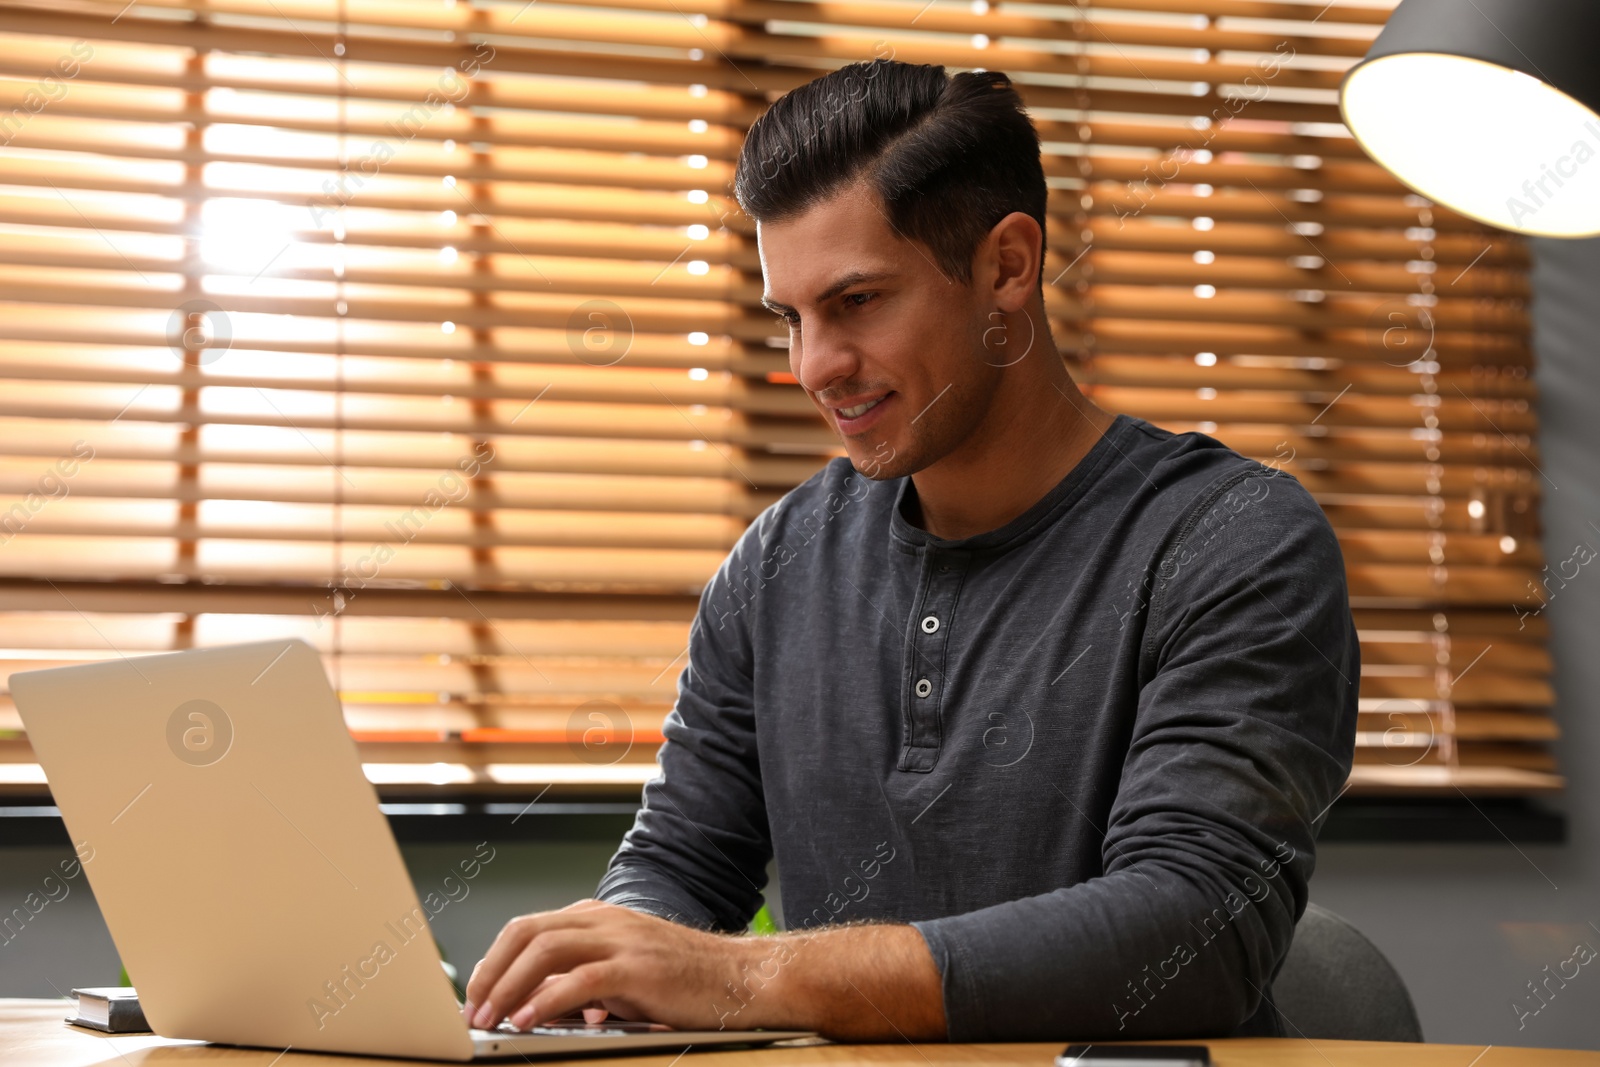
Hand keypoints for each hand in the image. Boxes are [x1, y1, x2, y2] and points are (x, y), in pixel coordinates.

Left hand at [462, 899, 758, 1031]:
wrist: (740, 978)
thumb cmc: (685, 979)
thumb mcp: (623, 972)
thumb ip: (581, 980)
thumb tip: (534, 1004)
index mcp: (598, 918)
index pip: (529, 928)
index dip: (494, 960)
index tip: (476, 994)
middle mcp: (606, 921)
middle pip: (527, 932)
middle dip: (490, 971)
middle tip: (472, 1009)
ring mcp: (621, 941)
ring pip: (545, 950)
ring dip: (508, 987)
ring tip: (490, 1018)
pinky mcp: (637, 969)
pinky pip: (579, 980)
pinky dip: (545, 1000)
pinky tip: (527, 1019)